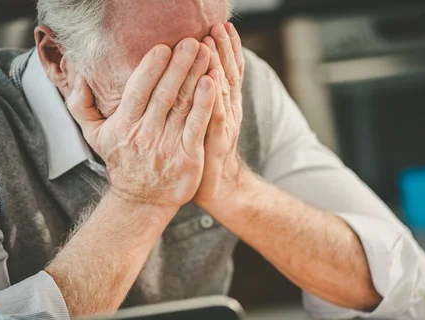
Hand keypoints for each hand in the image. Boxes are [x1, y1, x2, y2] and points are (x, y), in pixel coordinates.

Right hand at [67, 39, 214, 208]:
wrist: (142, 200)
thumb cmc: (122, 162)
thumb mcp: (95, 136)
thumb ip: (82, 106)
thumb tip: (79, 79)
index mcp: (124, 124)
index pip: (138, 90)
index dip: (151, 68)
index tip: (163, 47)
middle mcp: (146, 133)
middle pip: (165, 93)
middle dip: (179, 65)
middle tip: (191, 41)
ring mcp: (168, 145)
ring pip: (184, 104)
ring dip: (195, 76)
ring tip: (205, 53)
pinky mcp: (188, 156)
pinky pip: (198, 125)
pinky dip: (205, 104)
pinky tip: (212, 84)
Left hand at [194, 23, 248, 208]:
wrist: (219, 190)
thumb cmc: (203, 155)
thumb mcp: (203, 124)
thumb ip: (200, 102)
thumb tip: (196, 78)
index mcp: (222, 106)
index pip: (226, 72)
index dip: (226, 49)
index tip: (220, 26)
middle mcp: (227, 112)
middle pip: (228, 75)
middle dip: (224, 49)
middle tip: (219, 25)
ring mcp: (224, 127)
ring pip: (222, 91)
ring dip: (219, 65)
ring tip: (213, 42)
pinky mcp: (216, 143)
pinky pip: (214, 117)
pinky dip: (213, 98)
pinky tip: (211, 81)